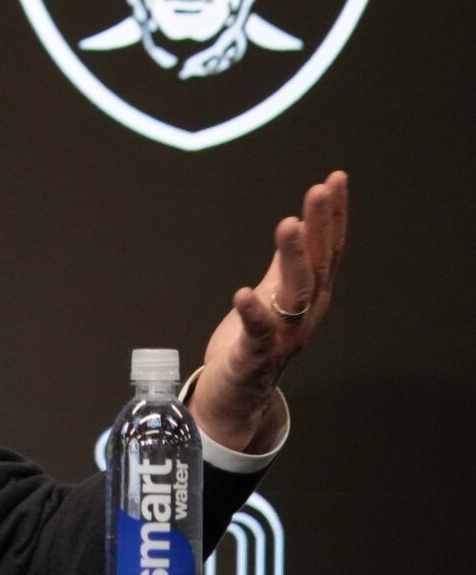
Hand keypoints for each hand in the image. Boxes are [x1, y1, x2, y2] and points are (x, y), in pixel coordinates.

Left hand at [193, 171, 347, 451]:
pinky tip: (243, 292)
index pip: (328, 250)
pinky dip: (253, 313)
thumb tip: (300, 223)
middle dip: (321, 227)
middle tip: (319, 190)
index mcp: (309, 296)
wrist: (239, 394)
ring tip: (289, 225)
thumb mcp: (275, 295)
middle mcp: (304, 314)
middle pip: (318, 265)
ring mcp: (283, 335)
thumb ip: (287, 264)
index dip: (333, 216)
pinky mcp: (255, 355)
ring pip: (294, 294)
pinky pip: (257, 333)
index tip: (336, 180)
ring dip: (294, 258)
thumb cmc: (256, 340)